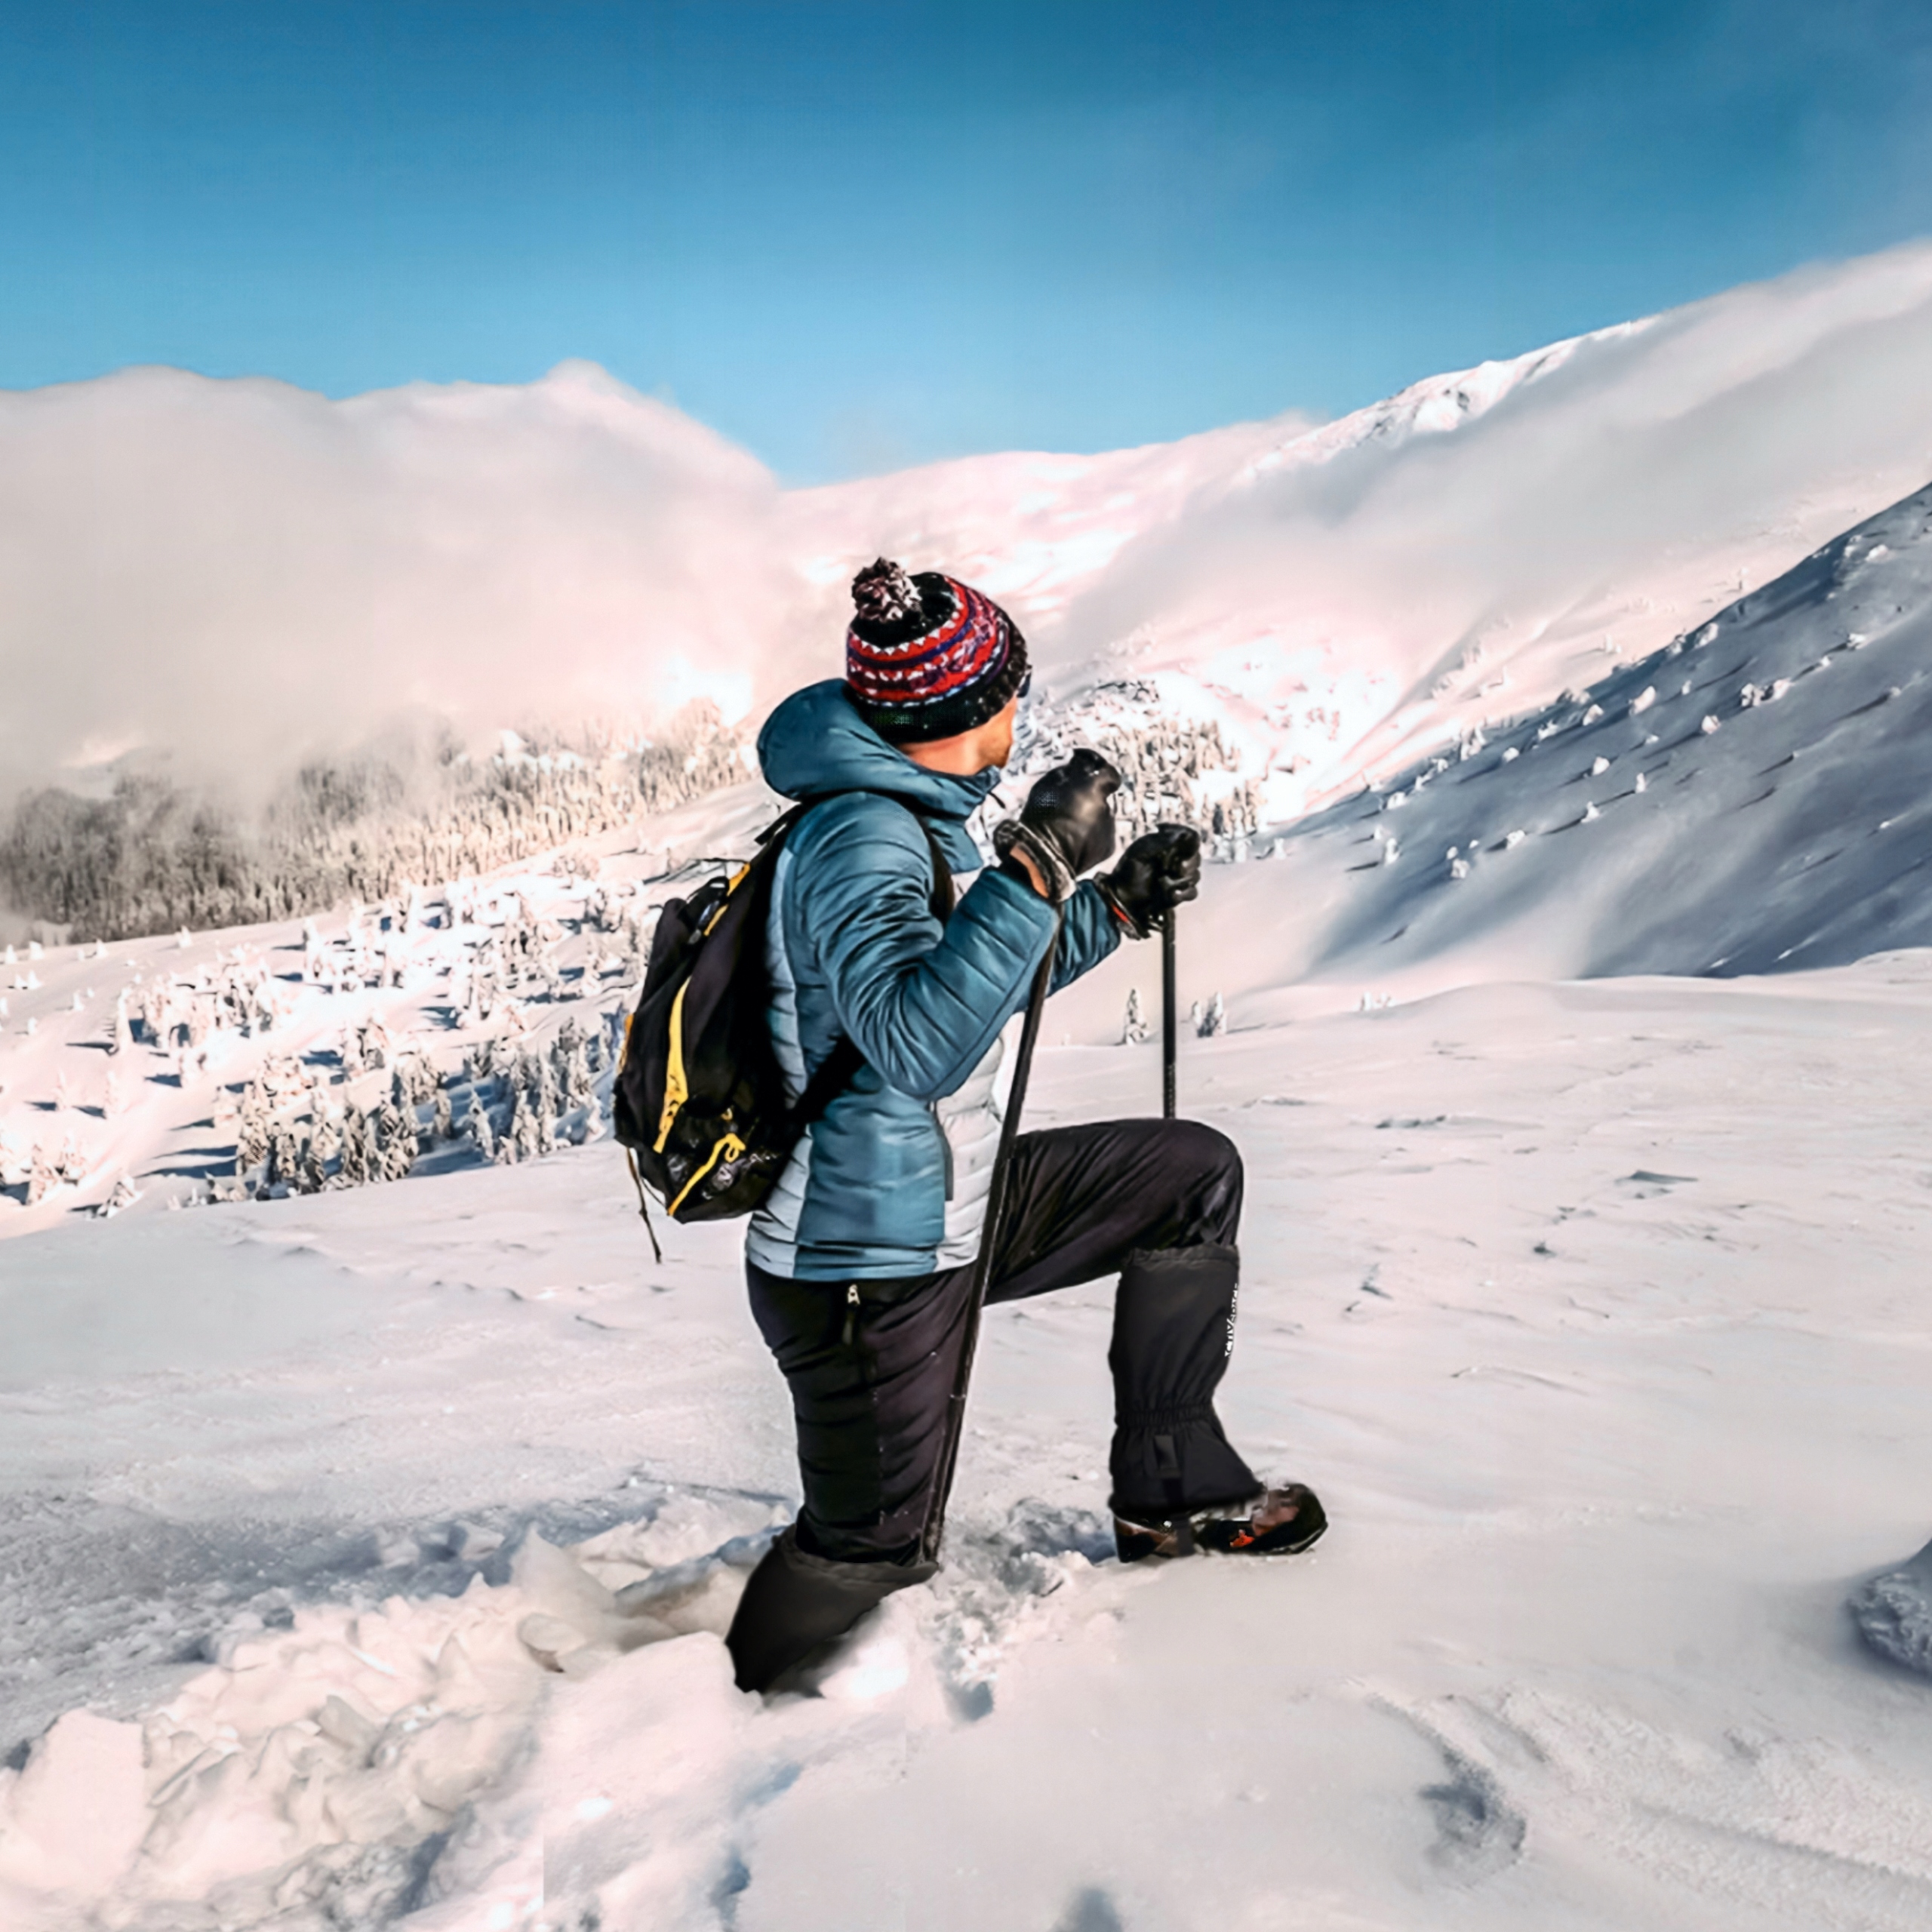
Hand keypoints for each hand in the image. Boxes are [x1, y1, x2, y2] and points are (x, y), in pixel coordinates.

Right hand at [993, 749, 1119, 900]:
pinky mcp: (1109, 847)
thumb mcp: (1048, 785)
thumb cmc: (1041, 819)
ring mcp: (1110, 828)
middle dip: (1088, 795)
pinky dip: (1091, 834)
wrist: (1044, 857)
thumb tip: (1080, 765)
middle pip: (1102, 795)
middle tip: (1067, 802)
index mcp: (1094, 789)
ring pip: (1101, 816)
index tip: (1084, 764)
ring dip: (1089, 816)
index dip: (1096, 765)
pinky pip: (1101, 834)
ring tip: (1067, 825)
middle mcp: (1108, 807)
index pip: (1108, 771)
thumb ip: (1068, 773)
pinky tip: (1073, 839)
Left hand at [1096, 823, 1201, 937]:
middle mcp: (1175, 859)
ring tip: (1166, 881)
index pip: (1190, 838)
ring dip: (1184, 879)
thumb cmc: (1127, 872)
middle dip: (1189, 863)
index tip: (1183, 847)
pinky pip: (1192, 892)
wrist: (1121, 897)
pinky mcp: (1177, 892)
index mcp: (1167, 845)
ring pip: (1195, 875)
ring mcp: (1177, 877)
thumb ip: (1160, 843)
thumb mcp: (1140, 853)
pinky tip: (1172, 894)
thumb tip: (1180, 834)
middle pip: (1196, 857)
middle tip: (1177, 868)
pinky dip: (1185, 893)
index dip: (1190, 841)